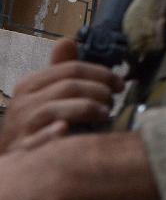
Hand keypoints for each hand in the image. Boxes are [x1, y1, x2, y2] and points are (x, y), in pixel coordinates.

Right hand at [0, 39, 123, 152]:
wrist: (9, 159)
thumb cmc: (34, 121)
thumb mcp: (43, 92)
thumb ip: (60, 69)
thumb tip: (69, 40)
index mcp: (30, 84)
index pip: (72, 69)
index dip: (102, 74)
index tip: (120, 84)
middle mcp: (24, 102)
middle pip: (69, 87)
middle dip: (99, 91)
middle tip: (113, 100)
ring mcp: (22, 125)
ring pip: (57, 109)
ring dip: (88, 109)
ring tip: (106, 114)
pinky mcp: (22, 149)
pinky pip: (38, 139)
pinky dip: (52, 133)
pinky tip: (66, 129)